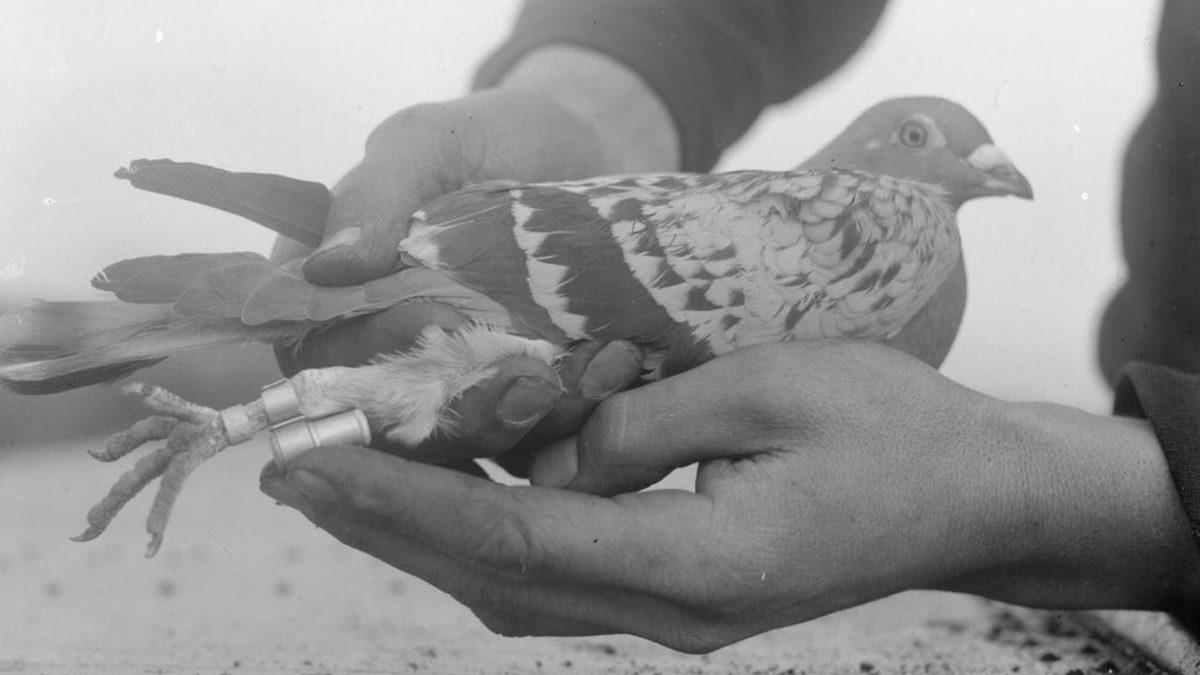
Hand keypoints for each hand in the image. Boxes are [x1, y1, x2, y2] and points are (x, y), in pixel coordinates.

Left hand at [260, 342, 1199, 650]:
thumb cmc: (893, 429)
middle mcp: (673, 612)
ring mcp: (675, 615)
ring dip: (427, 536)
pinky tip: (450, 490)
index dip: (410, 506)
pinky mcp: (679, 594)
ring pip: (517, 588)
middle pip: (498, 579)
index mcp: (702, 564)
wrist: (970, 499)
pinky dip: (486, 534)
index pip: (520, 540)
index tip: (320, 469)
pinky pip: (557, 573)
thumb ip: (644, 421)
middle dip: (389, 528)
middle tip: (298, 472)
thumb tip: (548, 449)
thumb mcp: (771, 389)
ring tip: (347, 481)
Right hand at [270, 47, 675, 461]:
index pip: (315, 358)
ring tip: (577, 371)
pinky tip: (609, 370)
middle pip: (394, 420)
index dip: (363, 358)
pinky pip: (535, 438)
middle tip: (526, 375)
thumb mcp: (431, 142)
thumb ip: (376, 194)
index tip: (431, 322)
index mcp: (335, 295)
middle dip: (460, 408)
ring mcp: (455, 388)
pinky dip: (570, 413)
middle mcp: (386, 355)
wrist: (592, 149)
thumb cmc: (495, 138)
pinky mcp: (521, 406)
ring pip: (466, 441)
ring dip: (522, 417)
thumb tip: (326, 267)